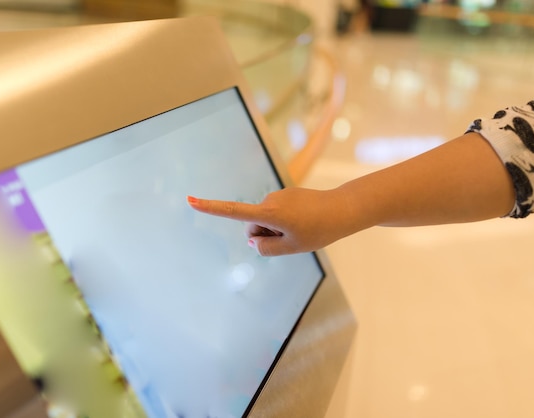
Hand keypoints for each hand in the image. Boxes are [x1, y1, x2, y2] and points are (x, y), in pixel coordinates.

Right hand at [187, 187, 345, 255]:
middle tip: (292, 238)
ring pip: (266, 220)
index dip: (210, 208)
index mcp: (269, 213)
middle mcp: (269, 201)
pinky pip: (276, 214)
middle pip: (253, 225)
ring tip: (302, 229)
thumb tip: (251, 239)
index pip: (233, 211)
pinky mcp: (286, 195)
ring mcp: (278, 196)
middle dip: (265, 234)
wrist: (343, 209)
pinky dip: (285, 222)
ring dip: (277, 229)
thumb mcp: (291, 247)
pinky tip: (304, 222)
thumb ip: (265, 247)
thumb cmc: (318, 230)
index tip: (190, 201)